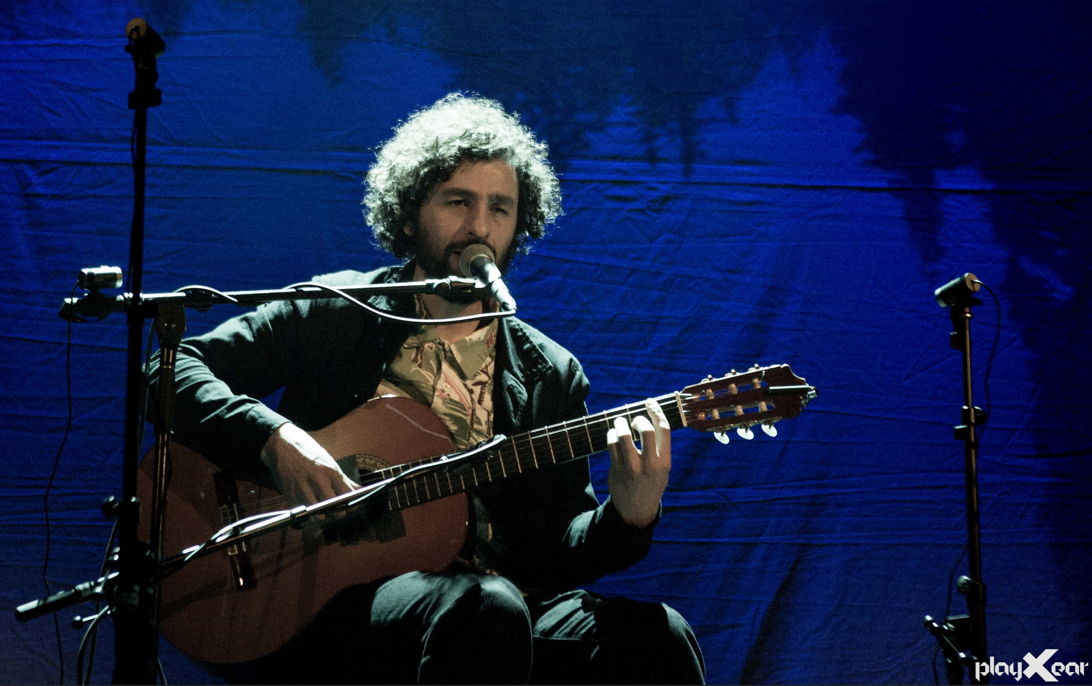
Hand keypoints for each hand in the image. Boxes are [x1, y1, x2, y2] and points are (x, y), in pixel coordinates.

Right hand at [260, 423, 358, 506]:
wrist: (283, 446)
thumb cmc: (309, 452)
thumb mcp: (329, 462)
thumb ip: (344, 479)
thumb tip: (359, 490)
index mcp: (330, 472)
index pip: (347, 494)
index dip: (352, 503)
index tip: (352, 506)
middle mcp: (318, 482)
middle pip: (334, 506)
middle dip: (339, 512)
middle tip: (339, 511)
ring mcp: (303, 490)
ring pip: (319, 514)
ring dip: (324, 516)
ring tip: (325, 511)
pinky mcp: (291, 496)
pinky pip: (304, 512)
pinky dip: (309, 514)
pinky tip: (312, 508)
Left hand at [606, 399, 670, 527]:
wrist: (636, 510)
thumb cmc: (651, 483)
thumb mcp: (663, 469)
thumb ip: (660, 448)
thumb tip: (650, 417)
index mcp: (665, 461)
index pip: (664, 429)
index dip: (657, 411)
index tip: (650, 402)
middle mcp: (650, 464)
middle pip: (646, 430)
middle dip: (638, 418)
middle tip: (633, 420)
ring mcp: (632, 467)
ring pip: (624, 436)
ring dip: (620, 423)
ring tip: (619, 422)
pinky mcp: (617, 469)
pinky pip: (611, 444)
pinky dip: (611, 435)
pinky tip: (613, 435)